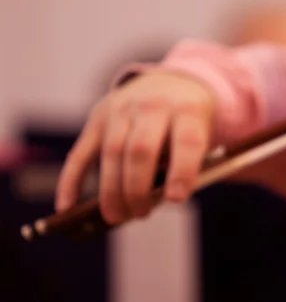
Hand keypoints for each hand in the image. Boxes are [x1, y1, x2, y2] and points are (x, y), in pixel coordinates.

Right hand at [55, 71, 216, 223]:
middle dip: (138, 189)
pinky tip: (67, 207)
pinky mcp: (97, 118)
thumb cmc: (190, 124)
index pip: (186, 141)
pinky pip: (81, 153)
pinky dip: (72, 181)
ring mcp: (120, 110)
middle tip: (141, 214)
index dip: (182, 171)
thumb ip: (190, 164)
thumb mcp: (203, 135)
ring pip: (111, 153)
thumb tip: (162, 201)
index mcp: (188, 110)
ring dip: (112, 191)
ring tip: (118, 217)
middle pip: (140, 150)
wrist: (169, 84)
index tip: (175, 199)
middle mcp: (152, 105)